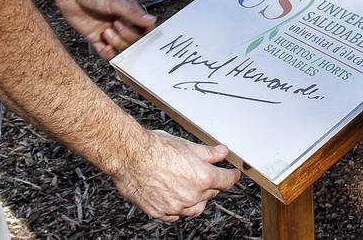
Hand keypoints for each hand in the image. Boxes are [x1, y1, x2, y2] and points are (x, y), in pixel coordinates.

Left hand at [53, 0, 156, 59]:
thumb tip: (151, 20)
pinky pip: (104, 51)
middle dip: (124, 36)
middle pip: (131, 40)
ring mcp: (108, 31)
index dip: (143, 35)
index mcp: (129, 13)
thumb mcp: (116, 2)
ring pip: (119, 47)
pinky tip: (104, 47)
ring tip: (105, 32)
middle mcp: (120, 22)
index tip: (141, 36)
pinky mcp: (95, 37)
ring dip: (113, 42)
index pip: (143, 29)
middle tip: (115, 25)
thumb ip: (133, 13)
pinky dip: (106, 53)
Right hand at [114, 130, 241, 221]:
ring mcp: (175, 207)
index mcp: (202, 178)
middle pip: (210, 194)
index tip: (233, 174)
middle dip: (210, 184)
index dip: (232, 176)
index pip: (226, 181)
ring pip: (194, 208)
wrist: (129, 156)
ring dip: (196, 199)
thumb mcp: (187, 146)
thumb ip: (208, 153)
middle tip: (204, 174)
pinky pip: (175, 215)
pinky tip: (174, 197)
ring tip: (189, 187)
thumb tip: (222, 152)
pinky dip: (178, 208)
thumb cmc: (154, 148)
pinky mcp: (159, 213)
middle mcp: (191, 196)